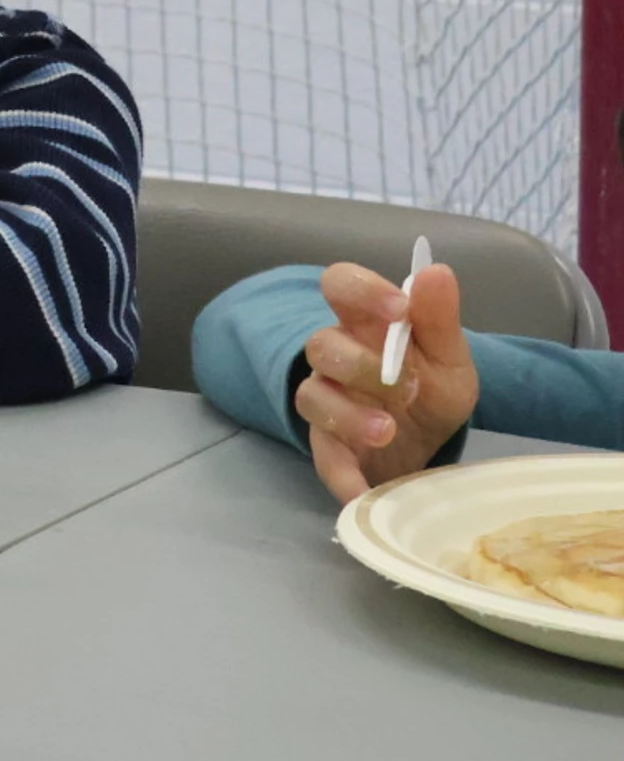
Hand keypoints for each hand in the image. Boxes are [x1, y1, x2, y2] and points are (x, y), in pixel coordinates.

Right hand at [295, 261, 479, 503]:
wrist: (429, 444)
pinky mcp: (329, 446)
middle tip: (407, 388)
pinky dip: (340, 472)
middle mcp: (336, 357)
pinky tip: (363, 489)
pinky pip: (321, 455)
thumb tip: (436, 271)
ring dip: (347, 414)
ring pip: (311, 397)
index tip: (398, 308)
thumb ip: (440, 319)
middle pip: (321, 345)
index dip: (361, 291)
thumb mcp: (449, 356)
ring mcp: (327, 401)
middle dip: (362, 365)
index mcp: (364, 323)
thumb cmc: (431, 388)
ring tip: (387, 431)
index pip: (340, 284)